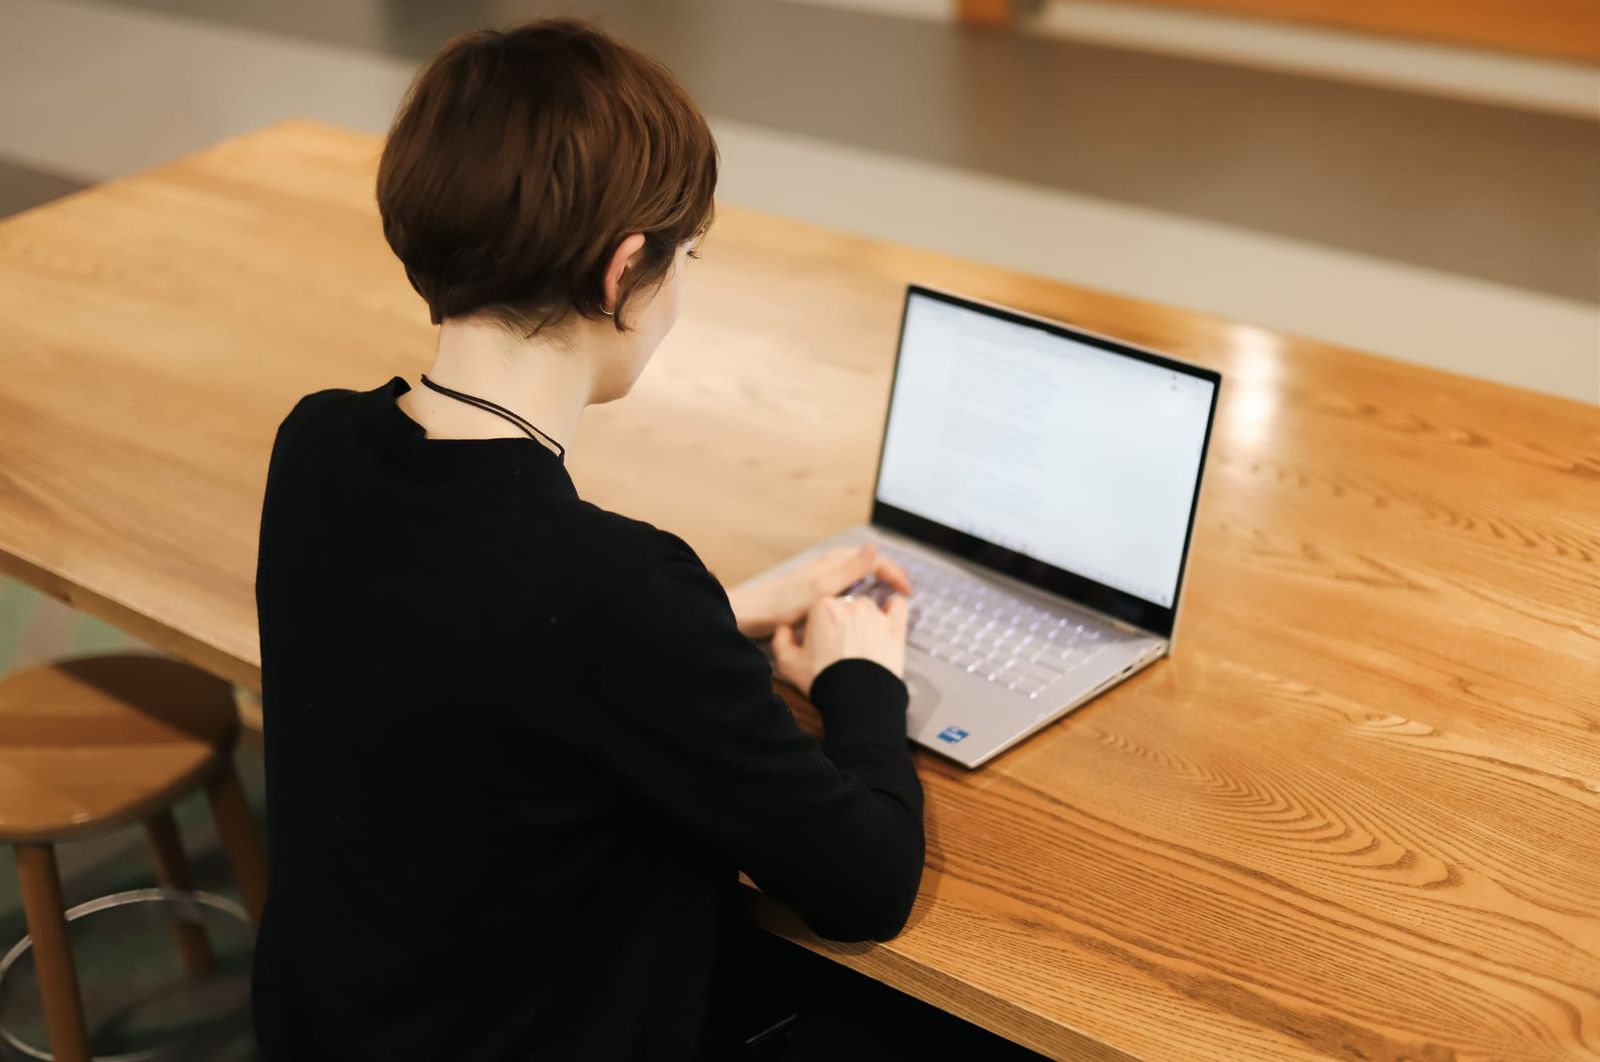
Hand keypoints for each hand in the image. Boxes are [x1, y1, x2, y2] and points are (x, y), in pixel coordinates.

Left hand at [727, 544, 911, 639]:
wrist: (752, 614)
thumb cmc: (783, 603)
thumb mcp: (821, 588)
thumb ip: (849, 569)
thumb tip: (874, 547)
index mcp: (835, 561)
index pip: (875, 560)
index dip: (895, 573)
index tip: (908, 592)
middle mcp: (831, 565)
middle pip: (869, 564)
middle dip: (890, 574)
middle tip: (905, 593)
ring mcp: (823, 578)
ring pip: (859, 574)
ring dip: (877, 582)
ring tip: (890, 599)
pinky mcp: (817, 591)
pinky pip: (848, 587)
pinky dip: (862, 593)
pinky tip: (860, 608)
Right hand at [771, 592, 908, 696]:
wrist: (858, 698)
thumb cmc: (824, 680)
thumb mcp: (788, 664)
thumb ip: (781, 640)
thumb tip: (784, 629)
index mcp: (822, 607)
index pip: (819, 607)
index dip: (819, 625)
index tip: (821, 641)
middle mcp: (850, 604)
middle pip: (844, 606)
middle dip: (841, 622)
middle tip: (841, 645)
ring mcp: (875, 614)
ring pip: (868, 607)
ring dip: (864, 619)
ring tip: (862, 642)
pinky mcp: (895, 626)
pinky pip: (898, 605)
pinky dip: (894, 608)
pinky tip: (889, 618)